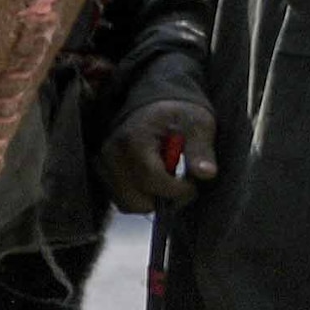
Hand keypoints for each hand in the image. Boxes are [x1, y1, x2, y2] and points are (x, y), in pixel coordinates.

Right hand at [95, 87, 218, 212]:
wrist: (154, 105)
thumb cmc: (179, 115)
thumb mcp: (198, 125)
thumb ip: (201, 150)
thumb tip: (206, 173)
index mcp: (134, 139)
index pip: (151, 178)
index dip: (176, 190)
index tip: (194, 186)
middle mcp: (111, 154)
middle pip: (135, 199)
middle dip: (163, 200)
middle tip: (182, 187)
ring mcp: (103, 165)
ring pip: (128, 204)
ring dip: (152, 201)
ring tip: (169, 184)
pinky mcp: (103, 174)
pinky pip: (122, 200)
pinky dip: (141, 198)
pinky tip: (156, 183)